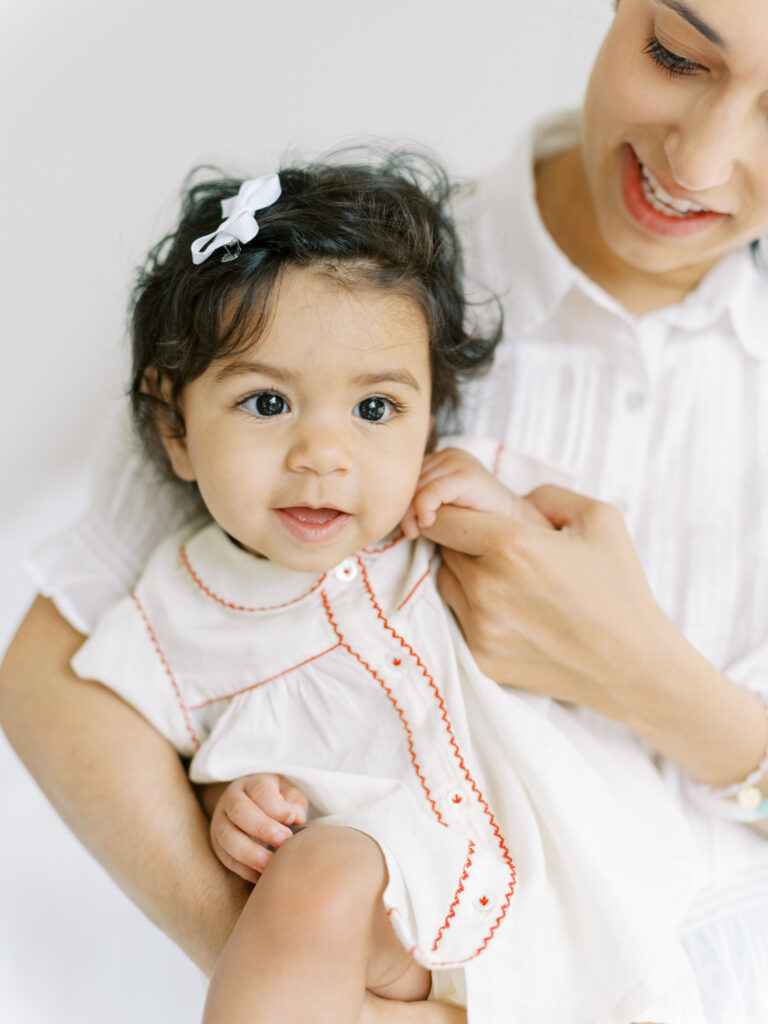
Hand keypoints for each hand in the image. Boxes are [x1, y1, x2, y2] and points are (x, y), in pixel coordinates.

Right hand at [209, 773, 307, 882]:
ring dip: (250, 853)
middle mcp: (231, 800)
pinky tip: (262, 876)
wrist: (252, 807)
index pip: (259, 789)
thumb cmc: (278, 801)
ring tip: (270, 864)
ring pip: (227, 837)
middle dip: (262, 828)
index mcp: (252, 783)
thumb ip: (294, 803)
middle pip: (240, 811)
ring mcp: (220, 822)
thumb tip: (296, 818)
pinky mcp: (218, 845)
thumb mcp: (289, 794)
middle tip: (284, 841)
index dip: (275, 805)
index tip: (292, 819)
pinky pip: (227, 859)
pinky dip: (244, 869)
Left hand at [400, 447, 546, 538]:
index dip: (400, 501)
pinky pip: (430, 492)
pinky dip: (423, 510)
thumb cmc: (477, 521)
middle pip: (409, 480)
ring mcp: (458, 461)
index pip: (406, 476)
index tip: (406, 527)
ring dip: (412, 513)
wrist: (516, 524)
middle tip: (410, 533)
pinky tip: (428, 523)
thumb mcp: (442, 509)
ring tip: (420, 531)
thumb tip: (389, 510)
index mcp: (440, 459)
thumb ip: (418, 503)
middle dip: (405, 509)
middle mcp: (448, 454)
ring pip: (416, 487)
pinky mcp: (466, 474)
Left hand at [423, 484, 682, 717]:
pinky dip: (474, 609)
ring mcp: (481, 627)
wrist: (634, 666)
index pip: (441, 517)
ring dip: (464, 574)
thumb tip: (513, 498)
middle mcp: (487, 587)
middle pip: (442, 549)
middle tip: (496, 546)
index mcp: (512, 546)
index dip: (445, 509)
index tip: (462, 511)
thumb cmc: (621, 587)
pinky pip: (458, 618)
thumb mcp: (599, 518)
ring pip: (446, 582)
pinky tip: (512, 609)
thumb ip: (546, 496)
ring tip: (506, 578)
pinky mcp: (481, 658)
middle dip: (461, 540)